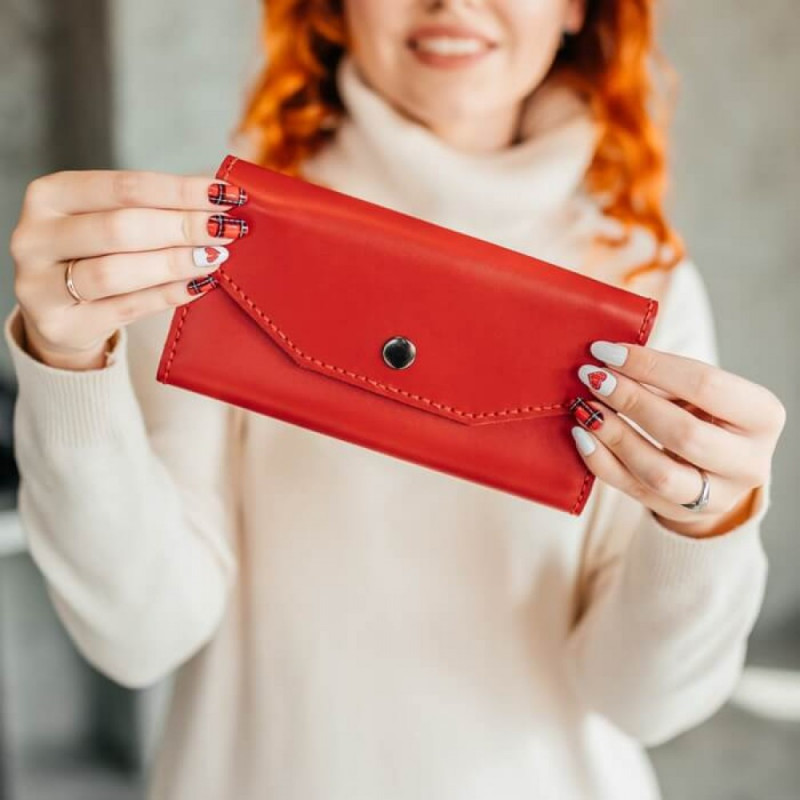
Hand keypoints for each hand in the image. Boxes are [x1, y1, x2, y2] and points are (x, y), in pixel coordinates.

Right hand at [8, 169, 248, 369]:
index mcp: (50, 196)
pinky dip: (167, 295)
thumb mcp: (109, 221)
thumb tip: (221, 199)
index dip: (180, 191)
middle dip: (182, 227)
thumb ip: (154, 209)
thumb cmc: (95, 256)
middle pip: (120, 228)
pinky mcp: (62, 324)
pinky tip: (198, 286)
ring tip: (215, 258)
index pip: (124, 187)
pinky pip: (126, 308)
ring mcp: (41, 284)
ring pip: (117, 271)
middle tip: (227, 230)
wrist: (57, 314)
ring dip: (175, 263)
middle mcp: (37, 237)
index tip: (226, 194)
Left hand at [569, 341, 785, 537]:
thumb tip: (606, 359)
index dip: (651, 366)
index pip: (706, 385)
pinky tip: (582, 436)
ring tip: (584, 409)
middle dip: (631, 401)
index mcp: (762, 416)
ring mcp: (717, 496)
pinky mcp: (682, 513)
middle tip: (592, 378)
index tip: (606, 350)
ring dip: (614, 436)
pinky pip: (633, 491)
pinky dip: (601, 462)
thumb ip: (662, 375)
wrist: (715, 464)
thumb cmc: (702, 412)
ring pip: (659, 473)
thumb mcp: (697, 390)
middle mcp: (749, 462)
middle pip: (684, 433)